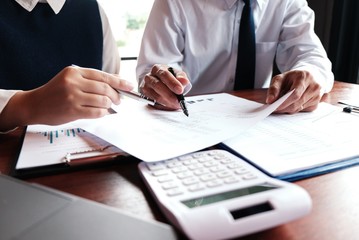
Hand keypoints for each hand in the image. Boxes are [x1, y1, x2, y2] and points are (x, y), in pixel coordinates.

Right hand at [0, 66, 133, 129]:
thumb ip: (93, 79)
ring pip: (103, 101)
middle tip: (119, 100)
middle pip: (106, 88)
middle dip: (117, 96)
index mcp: (74, 71)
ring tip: (108, 106)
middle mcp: (74, 82)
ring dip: (110, 105)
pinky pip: (97, 112)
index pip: (103, 76)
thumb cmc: (55, 92)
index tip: (130, 86)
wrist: (34, 105)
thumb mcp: (71, 79)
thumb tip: (117, 80)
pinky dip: (103, 113)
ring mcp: (73, 97)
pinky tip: (102, 112)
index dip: (120, 82)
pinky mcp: (73, 111)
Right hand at [140, 64, 189, 109]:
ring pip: (156, 95)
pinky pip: (154, 101)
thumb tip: (184, 81)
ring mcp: (146, 86)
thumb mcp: (178, 74)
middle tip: (178, 100)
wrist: (162, 81)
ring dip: (167, 101)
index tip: (180, 90)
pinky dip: (164, 104)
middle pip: (158, 85)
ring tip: (176, 104)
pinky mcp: (145, 94)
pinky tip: (170, 104)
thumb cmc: (170, 77)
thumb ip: (182, 77)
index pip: (164, 75)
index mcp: (158, 68)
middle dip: (169, 94)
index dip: (172, 83)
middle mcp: (149, 76)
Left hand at [266, 70, 320, 113]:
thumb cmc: (293, 77)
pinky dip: (295, 109)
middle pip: (297, 103)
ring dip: (288, 109)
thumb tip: (269, 101)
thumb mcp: (281, 78)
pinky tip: (290, 104)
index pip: (295, 94)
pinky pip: (303, 110)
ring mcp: (317, 95)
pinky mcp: (317, 102)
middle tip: (274, 109)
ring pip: (300, 108)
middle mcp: (314, 86)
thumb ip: (274, 88)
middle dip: (284, 108)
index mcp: (304, 77)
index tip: (275, 107)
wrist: (309, 75)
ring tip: (281, 105)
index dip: (284, 102)